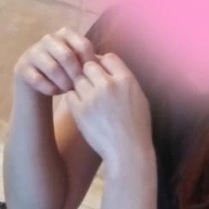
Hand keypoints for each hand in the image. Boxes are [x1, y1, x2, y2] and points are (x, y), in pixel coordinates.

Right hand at [14, 27, 95, 95]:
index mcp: (66, 34)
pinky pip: (38, 79)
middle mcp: (48, 38)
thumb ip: (91, 62)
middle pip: (67, 56)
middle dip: (76, 75)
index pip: (83, 45)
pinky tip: (55, 93)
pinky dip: (50, 88)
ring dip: (63, 83)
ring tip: (69, 91)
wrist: (40, 86)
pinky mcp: (21, 67)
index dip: (90, 64)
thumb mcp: (80, 65)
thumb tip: (106, 66)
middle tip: (81, 88)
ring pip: (52, 68)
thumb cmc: (67, 74)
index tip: (93, 78)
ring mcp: (33, 51)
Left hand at [65, 53, 153, 167]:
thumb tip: (111, 68)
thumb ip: (125, 80)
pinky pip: (69, 95)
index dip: (103, 64)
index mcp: (126, 80)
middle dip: (89, 74)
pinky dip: (74, 99)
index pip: (108, 57)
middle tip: (91, 85)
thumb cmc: (137, 126)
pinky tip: (82, 108)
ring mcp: (92, 97)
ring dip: (80, 87)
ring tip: (88, 99)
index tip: (103, 74)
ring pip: (78, 79)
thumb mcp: (140, 98)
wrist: (127, 151)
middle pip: (89, 65)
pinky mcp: (79, 110)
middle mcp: (108, 85)